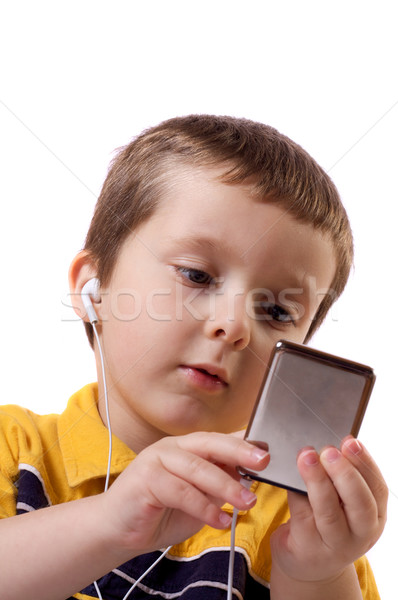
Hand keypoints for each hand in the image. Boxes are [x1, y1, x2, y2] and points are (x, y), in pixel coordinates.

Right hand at [100, 431, 268, 555]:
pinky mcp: (145, 479)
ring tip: (247, 502)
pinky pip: (180, 491)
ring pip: (197, 468)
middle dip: (239, 452)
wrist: (117, 530)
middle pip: (209, 444)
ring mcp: (156, 460)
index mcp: (185, 447)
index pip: (217, 440)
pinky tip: (219, 520)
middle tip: (263, 462)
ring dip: (226, 486)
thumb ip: (217, 487)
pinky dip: (203, 507)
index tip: (268, 452)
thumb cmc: (159, 511)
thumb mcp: (197, 498)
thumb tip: (249, 478)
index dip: (243, 444)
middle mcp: (170, 448)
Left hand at [270, 436, 387, 582]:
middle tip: (329, 450)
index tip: (350, 441)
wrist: (308, 561)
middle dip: (345, 473)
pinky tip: (290, 478)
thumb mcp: (345, 503)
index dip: (364, 462)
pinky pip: (302, 516)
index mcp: (375, 515)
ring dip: (317, 481)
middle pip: (360, 504)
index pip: (377, 488)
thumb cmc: (327, 521)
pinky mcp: (307, 547)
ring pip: (329, 513)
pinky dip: (297, 493)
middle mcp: (360, 533)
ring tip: (307, 457)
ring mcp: (334, 544)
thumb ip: (342, 477)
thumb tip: (328, 442)